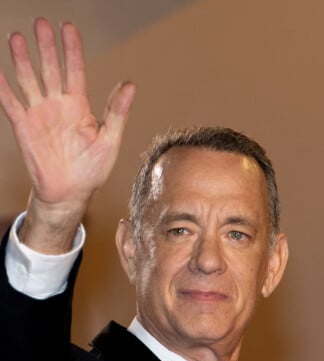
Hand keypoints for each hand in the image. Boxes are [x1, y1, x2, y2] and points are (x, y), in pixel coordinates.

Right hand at [0, 18, 135, 251]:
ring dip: (23, 60)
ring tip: (18, 37)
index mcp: (79, 107)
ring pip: (29, 80)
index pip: (75, 71)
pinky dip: (3, 87)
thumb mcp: (109, 140)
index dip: (72, 50)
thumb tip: (130, 84)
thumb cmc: (92, 170)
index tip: (68, 28)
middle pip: (50, 69)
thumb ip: (117, 112)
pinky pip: (10, 103)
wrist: (70, 194)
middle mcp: (58, 105)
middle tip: (41, 23)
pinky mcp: (24, 127)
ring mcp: (39, 114)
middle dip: (46, 47)